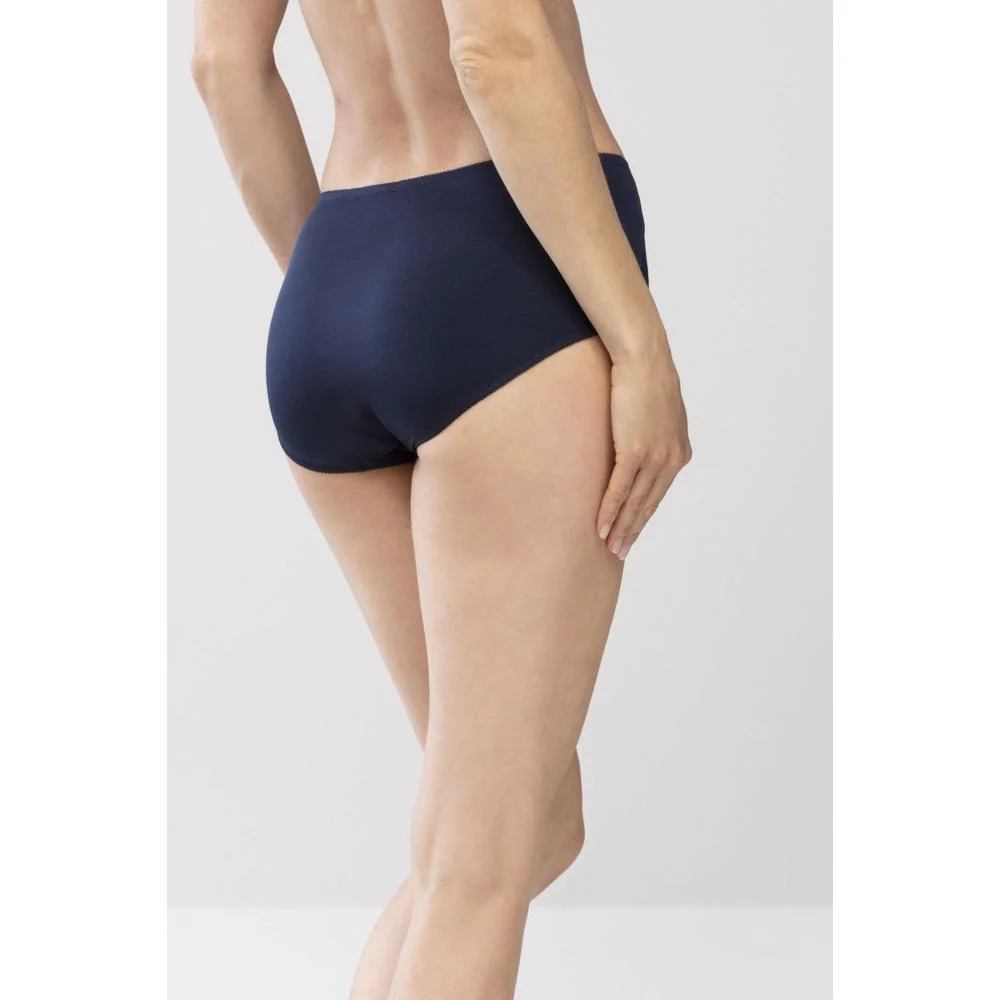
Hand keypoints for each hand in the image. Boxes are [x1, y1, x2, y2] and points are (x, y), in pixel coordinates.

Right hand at [597, 349, 691, 559]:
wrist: (644, 358)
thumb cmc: (646, 378)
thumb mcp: (659, 411)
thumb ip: (654, 433)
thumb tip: (641, 441)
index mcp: (679, 452)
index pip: (658, 493)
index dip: (643, 516)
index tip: (632, 533)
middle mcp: (671, 459)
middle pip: (648, 504)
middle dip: (633, 530)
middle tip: (620, 552)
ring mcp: (654, 457)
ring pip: (635, 502)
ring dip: (621, 528)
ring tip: (610, 547)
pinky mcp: (635, 451)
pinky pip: (620, 489)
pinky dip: (610, 510)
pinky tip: (601, 526)